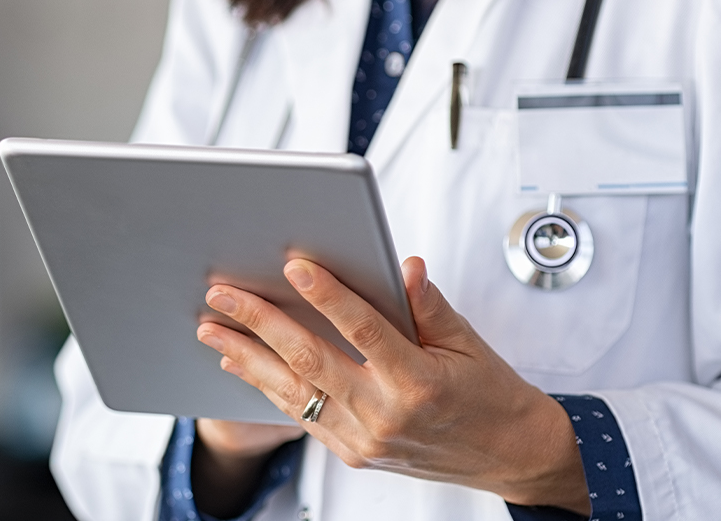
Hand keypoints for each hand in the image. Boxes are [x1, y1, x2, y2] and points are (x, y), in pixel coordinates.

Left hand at [196, 257, 589, 514]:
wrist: (507, 454)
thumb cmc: (490, 394)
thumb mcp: (468, 342)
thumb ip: (427, 305)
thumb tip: (403, 266)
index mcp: (419, 383)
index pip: (364, 330)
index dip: (328, 296)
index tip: (296, 267)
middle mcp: (386, 416)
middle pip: (311, 360)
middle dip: (260, 323)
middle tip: (224, 294)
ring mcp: (364, 440)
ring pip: (294, 392)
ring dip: (248, 356)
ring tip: (212, 328)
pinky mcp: (353, 453)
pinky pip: (302, 415)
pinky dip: (268, 386)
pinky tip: (241, 362)